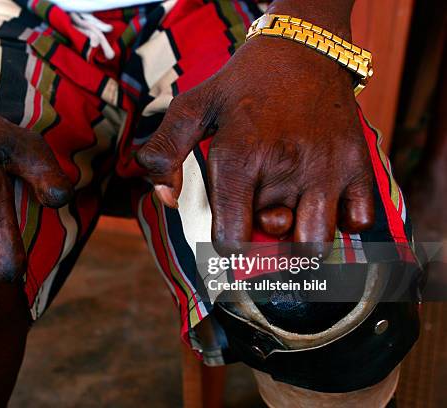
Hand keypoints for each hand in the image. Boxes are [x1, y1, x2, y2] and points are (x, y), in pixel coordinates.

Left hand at [137, 35, 373, 255]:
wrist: (303, 48)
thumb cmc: (243, 85)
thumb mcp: (193, 108)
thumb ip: (164, 152)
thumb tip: (166, 199)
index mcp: (238, 157)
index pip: (231, 241)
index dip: (227, 242)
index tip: (232, 227)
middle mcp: (284, 167)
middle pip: (273, 243)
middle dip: (265, 234)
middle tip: (264, 207)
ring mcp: (325, 168)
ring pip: (315, 245)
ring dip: (302, 237)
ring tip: (293, 208)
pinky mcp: (358, 164)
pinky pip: (360, 222)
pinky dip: (345, 220)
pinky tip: (326, 198)